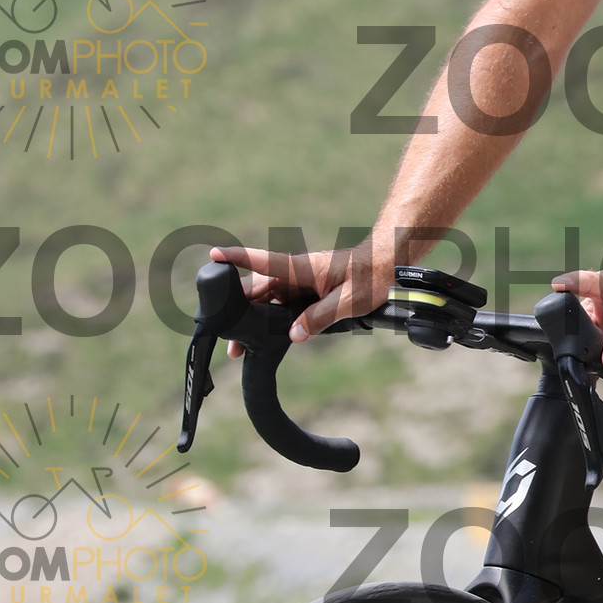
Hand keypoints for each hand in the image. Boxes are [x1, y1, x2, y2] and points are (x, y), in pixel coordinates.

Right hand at [209, 236, 395, 358]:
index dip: (237, 258)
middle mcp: (296, 273)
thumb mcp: (348, 301)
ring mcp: (300, 282)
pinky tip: (268, 338)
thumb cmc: (371, 275)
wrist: (388, 264)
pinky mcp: (307, 292)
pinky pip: (284, 305)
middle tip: (228, 339)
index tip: (214, 256)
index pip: (263, 260)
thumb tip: (293, 335)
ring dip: (254, 320)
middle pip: (258, 289)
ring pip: (269, 300)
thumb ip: (320, 317)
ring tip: (240, 346)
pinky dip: (272, 320)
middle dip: (238, 310)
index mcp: (302, 268)